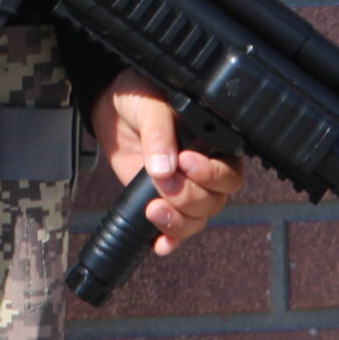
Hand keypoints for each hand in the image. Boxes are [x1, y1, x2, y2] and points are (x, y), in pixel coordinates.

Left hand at [90, 72, 244, 254]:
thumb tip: (164, 169)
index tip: (184, 162)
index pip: (229, 171)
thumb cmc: (139, 96)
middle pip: (214, 201)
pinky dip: (169, 239)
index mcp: (214, 143)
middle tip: (162, 181)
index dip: (210, 174)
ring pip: (197, 219)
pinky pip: (175, 230)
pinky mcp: (162, 201)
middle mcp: (205, 169)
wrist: (109, 105)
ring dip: (178, 221)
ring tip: (152, 208)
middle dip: (188, 197)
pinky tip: (159, 243)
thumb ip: (160, 134)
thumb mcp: (152, 105)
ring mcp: (183, 188)